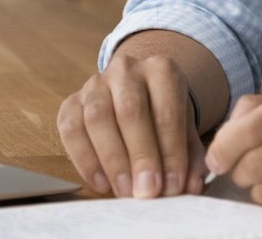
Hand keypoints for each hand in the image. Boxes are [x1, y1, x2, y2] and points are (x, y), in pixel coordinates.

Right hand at [57, 52, 207, 198]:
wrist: (138, 94)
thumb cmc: (163, 115)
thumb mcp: (185, 129)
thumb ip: (190, 156)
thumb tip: (190, 186)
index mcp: (162, 70)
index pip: (166, 111)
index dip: (170, 152)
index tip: (172, 186)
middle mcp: (126, 70)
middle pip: (130, 111)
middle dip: (140, 156)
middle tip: (147, 191)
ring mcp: (95, 84)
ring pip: (97, 118)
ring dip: (112, 161)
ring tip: (126, 191)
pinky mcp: (71, 102)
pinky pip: (71, 130)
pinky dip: (85, 160)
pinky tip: (102, 183)